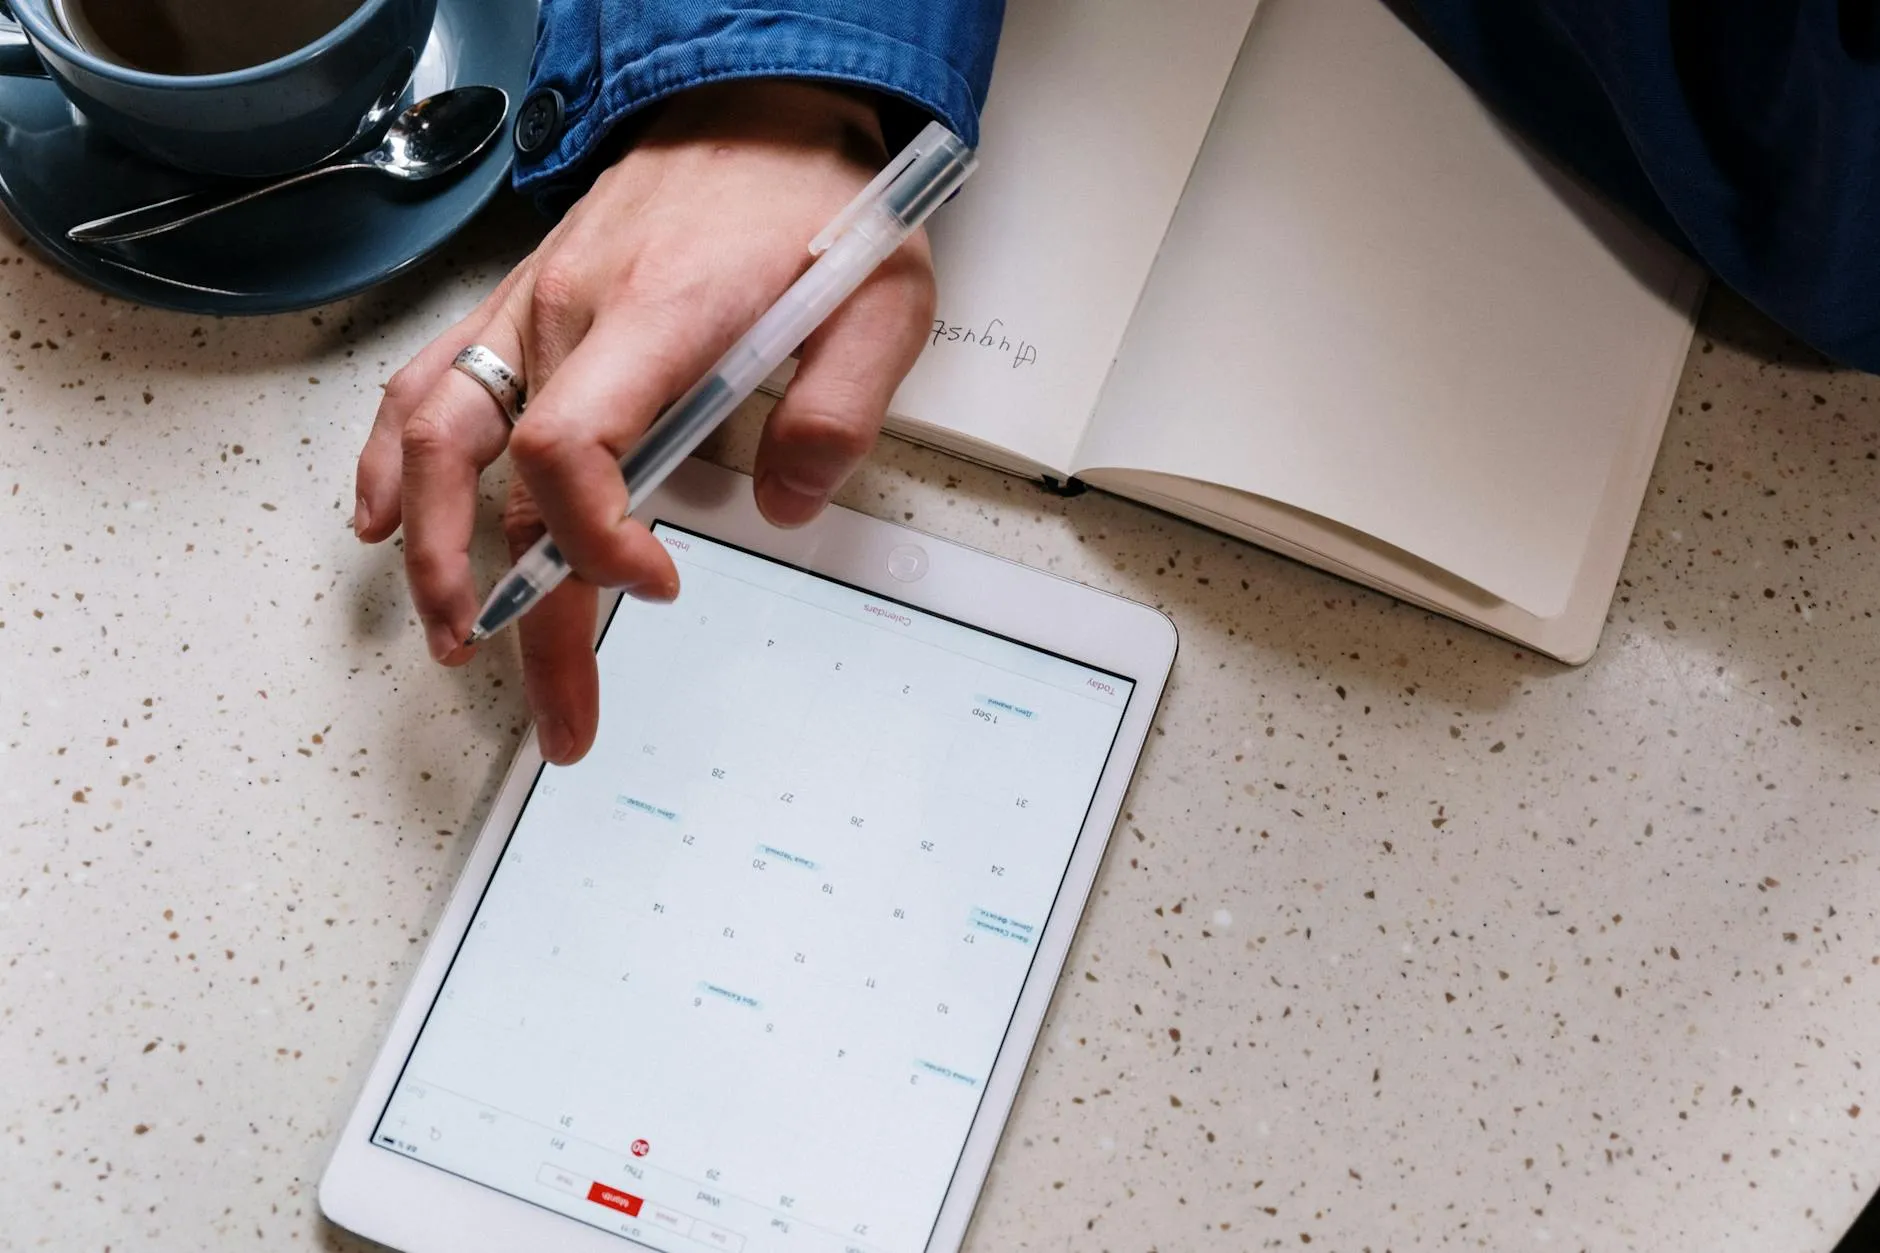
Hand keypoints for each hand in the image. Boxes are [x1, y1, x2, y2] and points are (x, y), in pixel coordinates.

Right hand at [354, 82, 935, 764]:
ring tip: (452, 639)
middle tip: (558, 710)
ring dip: (429, 550)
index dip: (595, 540)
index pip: (572, 446)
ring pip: (435, 438)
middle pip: (499, 478)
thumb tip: (786, 509)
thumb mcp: (880, 303)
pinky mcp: (521, 307)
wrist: (761, 105)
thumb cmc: (815, 201)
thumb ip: (838, 410)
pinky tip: (376, 522)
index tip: (656, 586)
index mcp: (660, 315)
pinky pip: (429, 383)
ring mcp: (533, 310)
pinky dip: (388, 459)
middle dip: (518, 611)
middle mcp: (574, 314)